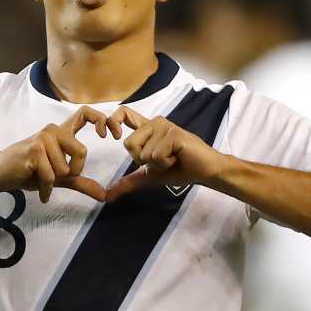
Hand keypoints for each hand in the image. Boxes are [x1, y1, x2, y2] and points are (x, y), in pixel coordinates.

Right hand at [0, 106, 109, 202]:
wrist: (0, 175)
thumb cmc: (29, 172)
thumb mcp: (60, 178)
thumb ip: (81, 182)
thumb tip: (105, 195)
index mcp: (62, 132)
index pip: (85, 114)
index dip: (102, 120)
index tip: (109, 136)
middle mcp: (53, 130)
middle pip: (82, 151)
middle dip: (73, 171)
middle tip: (57, 177)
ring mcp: (43, 138)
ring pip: (65, 168)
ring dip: (55, 182)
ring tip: (41, 179)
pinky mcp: (34, 150)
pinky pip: (51, 176)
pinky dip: (47, 189)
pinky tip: (41, 191)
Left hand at [104, 106, 226, 201]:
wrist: (204, 172)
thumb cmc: (179, 170)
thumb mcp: (148, 176)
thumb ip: (128, 182)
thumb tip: (106, 197)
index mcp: (147, 129)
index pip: (123, 113)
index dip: (112, 121)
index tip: (112, 136)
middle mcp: (155, 123)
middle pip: (128, 144)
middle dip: (143, 160)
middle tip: (162, 159)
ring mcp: (165, 126)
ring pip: (143, 152)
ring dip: (157, 164)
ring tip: (172, 159)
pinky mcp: (173, 134)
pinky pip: (156, 155)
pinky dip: (165, 164)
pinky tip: (178, 158)